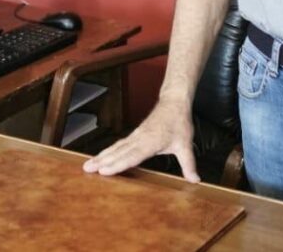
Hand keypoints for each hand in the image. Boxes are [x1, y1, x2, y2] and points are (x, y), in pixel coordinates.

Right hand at [83, 100, 197, 180]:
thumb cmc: (179, 122)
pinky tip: (101, 157)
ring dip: (101, 156)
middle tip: (86, 169)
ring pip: (116, 148)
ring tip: (87, 165)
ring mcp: (135, 136)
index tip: (104, 170)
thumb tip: (196, 181)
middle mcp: (139, 139)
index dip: (118, 164)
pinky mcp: (135, 135)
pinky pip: (119, 144)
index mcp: (150, 142)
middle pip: (118, 152)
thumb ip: (189, 164)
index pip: (132, 156)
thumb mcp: (186, 144)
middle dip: (102, 161)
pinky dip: (108, 151)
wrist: (174, 102)